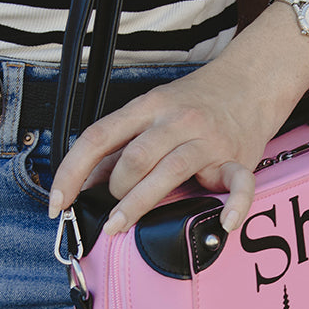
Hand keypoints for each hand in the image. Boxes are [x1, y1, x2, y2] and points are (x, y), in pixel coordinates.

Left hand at [48, 52, 279, 234]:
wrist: (251, 82)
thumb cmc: (195, 102)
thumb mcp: (151, 113)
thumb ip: (120, 147)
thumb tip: (84, 184)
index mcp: (148, 107)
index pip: (99, 137)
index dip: (72, 171)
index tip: (57, 202)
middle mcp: (176, 121)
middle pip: (133, 158)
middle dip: (112, 190)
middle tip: (110, 210)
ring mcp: (208, 140)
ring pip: (170, 171)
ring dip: (139, 203)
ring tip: (120, 225)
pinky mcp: (238, 158)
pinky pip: (238, 185)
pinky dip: (234, 206)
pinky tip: (225, 224)